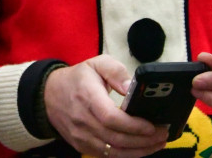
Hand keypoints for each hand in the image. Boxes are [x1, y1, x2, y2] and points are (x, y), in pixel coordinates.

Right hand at [44, 55, 168, 156]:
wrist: (48, 95)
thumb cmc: (78, 79)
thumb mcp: (96, 64)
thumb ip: (116, 71)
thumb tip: (132, 88)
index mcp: (87, 96)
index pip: (110, 117)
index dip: (133, 125)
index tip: (152, 125)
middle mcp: (82, 119)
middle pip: (116, 138)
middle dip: (144, 140)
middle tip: (163, 134)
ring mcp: (81, 136)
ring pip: (114, 152)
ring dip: (139, 151)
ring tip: (157, 143)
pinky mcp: (82, 146)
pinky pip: (108, 156)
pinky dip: (128, 155)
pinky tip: (141, 149)